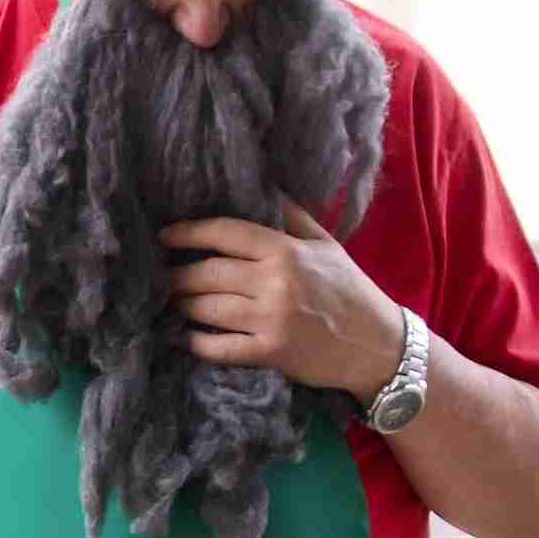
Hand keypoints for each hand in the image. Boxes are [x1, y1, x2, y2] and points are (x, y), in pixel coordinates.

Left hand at [160, 204, 401, 394]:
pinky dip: (196, 341)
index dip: (187, 232)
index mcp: (286, 250)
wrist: (377, 344)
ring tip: (170, 300)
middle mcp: (275, 282)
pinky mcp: (269, 352)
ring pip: (206, 308)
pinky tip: (184, 335)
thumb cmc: (349, 289)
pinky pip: (218, 347)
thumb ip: (292, 215)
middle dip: (177, 274)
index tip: (164, 235)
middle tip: (161, 273)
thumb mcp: (325, 243)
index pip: (224, 233)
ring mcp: (270, 319)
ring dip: (181, 305)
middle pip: (207, 272)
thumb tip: (262, 185)